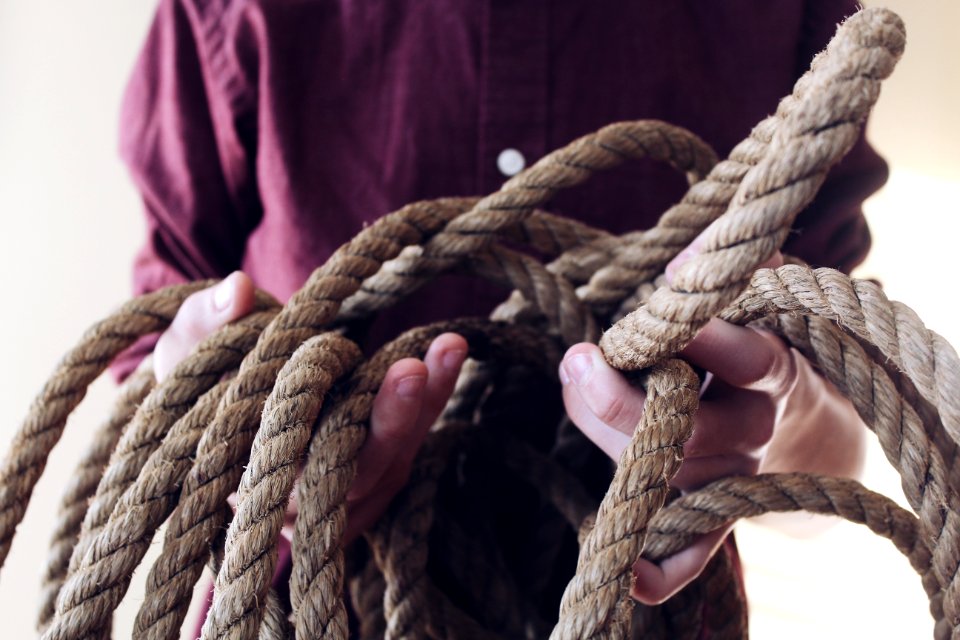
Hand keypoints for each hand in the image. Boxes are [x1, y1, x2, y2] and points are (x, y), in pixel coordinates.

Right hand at [155, 272, 466, 542]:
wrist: (232, 415)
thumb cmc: (202, 390)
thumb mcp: (185, 358)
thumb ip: (201, 326)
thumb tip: (236, 289)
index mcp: (254, 485)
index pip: (293, 474)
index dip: (324, 441)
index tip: (341, 396)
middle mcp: (306, 503)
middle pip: (358, 475)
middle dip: (388, 423)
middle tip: (411, 370)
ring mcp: (349, 492)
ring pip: (395, 458)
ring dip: (426, 403)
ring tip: (449, 346)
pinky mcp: (380, 469)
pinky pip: (412, 439)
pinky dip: (434, 396)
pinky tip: (449, 351)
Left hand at [560, 246, 865, 604]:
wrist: (812, 427)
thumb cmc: (768, 342)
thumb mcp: (768, 300)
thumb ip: (735, 272)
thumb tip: (682, 260)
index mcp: (771, 373)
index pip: (742, 356)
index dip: (698, 335)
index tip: (654, 308)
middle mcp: (752, 432)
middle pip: (685, 431)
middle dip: (621, 399)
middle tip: (578, 356)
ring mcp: (730, 478)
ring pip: (658, 471)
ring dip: (603, 433)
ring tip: (574, 375)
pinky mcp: (714, 512)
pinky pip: (692, 551)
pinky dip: (663, 569)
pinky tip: (631, 577)